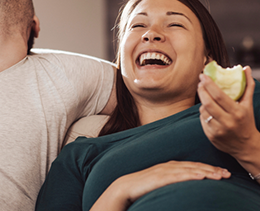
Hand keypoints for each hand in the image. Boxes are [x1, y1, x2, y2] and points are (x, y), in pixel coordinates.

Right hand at [90, 161, 229, 210]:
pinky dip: (191, 175)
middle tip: (227, 174)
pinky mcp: (159, 177)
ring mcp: (164, 171)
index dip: (208, 168)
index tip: (222, 173)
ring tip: (219, 175)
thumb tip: (186, 184)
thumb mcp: (161, 182)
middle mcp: (169, 166)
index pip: (193, 166)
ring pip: (189, 170)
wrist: (125, 187)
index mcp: (170, 166)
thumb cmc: (143, 186)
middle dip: (211, 169)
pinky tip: (201, 177)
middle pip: (194, 166)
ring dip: (206, 172)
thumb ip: (172, 180)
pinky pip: (178, 176)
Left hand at [197, 66, 259, 159]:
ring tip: (206, 98)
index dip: (209, 84)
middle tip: (200, 83)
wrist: (246, 146)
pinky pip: (202, 119)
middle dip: (201, 90)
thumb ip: (247, 86)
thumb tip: (246, 68)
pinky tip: (208, 110)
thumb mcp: (248, 104)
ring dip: (202, 102)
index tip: (203, 76)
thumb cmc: (246, 121)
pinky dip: (203, 113)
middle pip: (208, 102)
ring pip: (203, 111)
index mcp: (237, 112)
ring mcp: (218, 130)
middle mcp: (228, 122)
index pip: (219, 95)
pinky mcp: (211, 136)